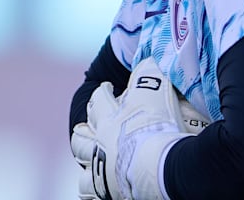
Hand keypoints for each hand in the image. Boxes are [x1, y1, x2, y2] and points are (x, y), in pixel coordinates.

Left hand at [71, 58, 204, 199]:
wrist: (162, 166)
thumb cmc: (159, 127)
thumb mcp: (158, 91)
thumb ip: (152, 74)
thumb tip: (149, 58)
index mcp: (110, 119)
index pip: (98, 101)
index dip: (102, 92)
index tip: (106, 87)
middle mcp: (101, 145)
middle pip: (80, 137)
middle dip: (82, 132)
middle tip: (87, 128)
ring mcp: (103, 170)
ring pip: (84, 168)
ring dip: (86, 163)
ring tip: (90, 163)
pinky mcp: (110, 193)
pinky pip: (93, 194)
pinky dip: (93, 191)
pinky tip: (99, 191)